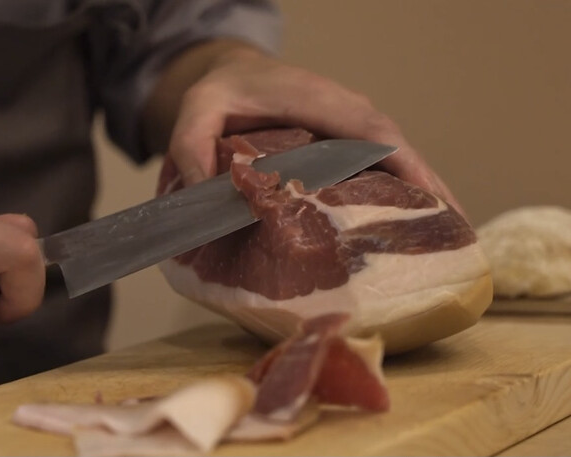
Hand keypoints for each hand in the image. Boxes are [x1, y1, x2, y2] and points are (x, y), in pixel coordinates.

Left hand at [165, 45, 464, 214]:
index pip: (371, 130)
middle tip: (453, 233)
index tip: (431, 200)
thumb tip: (210, 192)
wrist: (233, 74)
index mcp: (315, 100)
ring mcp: (348, 124)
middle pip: (398, 146)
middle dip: (429, 185)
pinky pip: (383, 161)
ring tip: (446, 235)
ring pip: (397, 155)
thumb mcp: (195, 111)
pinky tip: (413, 218)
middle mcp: (342, 110)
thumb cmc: (220, 93)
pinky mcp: (346, 138)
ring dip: (425, 190)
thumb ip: (192, 145)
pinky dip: (404, 187)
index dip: (405, 164)